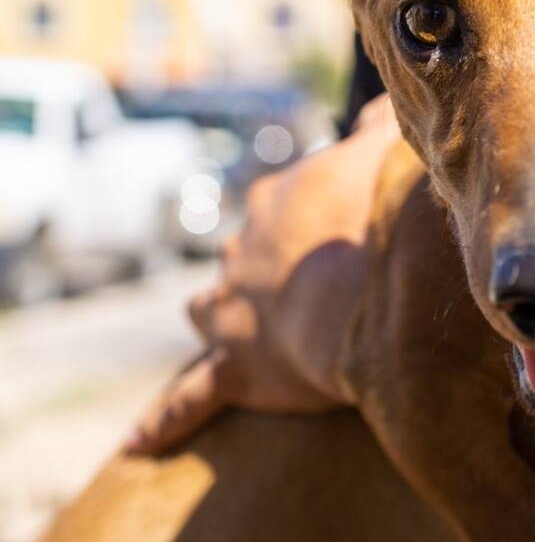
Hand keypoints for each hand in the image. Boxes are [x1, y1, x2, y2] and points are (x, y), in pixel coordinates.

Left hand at [127, 96, 402, 453]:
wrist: (373, 298)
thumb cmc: (383, 223)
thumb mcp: (389, 155)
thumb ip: (383, 126)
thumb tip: (386, 100)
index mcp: (280, 198)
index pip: (289, 198)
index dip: (317, 214)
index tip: (345, 226)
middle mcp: (244, 248)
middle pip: (247, 251)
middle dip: (268, 263)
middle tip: (312, 281)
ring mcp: (232, 308)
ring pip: (208, 307)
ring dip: (220, 313)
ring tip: (239, 327)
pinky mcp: (234, 367)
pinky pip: (191, 396)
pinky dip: (167, 418)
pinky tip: (139, 442)